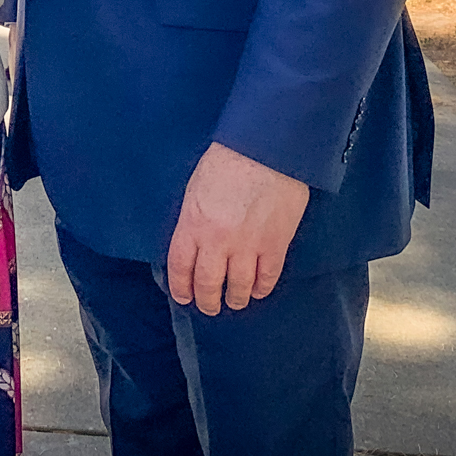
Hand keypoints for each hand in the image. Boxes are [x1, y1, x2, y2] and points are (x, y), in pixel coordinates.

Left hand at [166, 142, 309, 315]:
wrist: (268, 149)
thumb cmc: (228, 159)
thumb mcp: (196, 188)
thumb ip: (193, 220)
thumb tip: (194, 244)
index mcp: (193, 223)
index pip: (180, 267)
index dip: (181, 287)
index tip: (184, 296)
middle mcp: (217, 241)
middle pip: (208, 283)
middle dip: (207, 300)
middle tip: (209, 306)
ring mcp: (248, 246)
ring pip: (238, 287)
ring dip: (235, 298)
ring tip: (234, 300)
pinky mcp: (275, 245)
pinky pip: (266, 278)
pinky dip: (261, 288)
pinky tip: (257, 290)